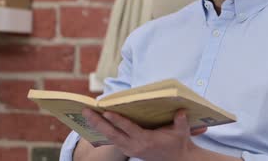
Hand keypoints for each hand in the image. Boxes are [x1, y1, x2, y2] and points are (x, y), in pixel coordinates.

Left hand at [82, 108, 206, 160]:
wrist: (177, 159)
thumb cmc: (178, 143)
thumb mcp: (182, 132)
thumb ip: (180, 122)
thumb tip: (181, 111)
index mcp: (146, 140)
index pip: (129, 129)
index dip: (117, 120)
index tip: (106, 112)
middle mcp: (134, 146)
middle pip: (112, 134)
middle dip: (98, 122)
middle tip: (85, 111)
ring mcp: (130, 149)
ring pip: (109, 137)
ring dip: (97, 126)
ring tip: (86, 114)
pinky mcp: (128, 149)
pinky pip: (112, 140)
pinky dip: (102, 131)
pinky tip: (94, 123)